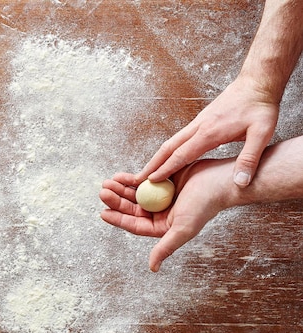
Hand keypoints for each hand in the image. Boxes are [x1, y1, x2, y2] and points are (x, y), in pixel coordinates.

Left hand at [100, 158, 232, 271]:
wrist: (221, 180)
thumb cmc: (205, 205)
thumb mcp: (183, 229)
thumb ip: (166, 247)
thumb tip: (152, 268)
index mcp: (163, 227)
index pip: (134, 225)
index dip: (118, 219)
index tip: (103, 212)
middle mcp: (160, 213)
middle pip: (131, 208)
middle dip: (116, 200)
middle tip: (103, 191)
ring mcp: (160, 196)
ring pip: (134, 193)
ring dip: (120, 188)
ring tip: (107, 182)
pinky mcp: (163, 180)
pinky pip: (142, 180)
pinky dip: (130, 179)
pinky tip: (120, 176)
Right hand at [137, 76, 278, 186]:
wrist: (257, 82)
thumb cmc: (260, 107)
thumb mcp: (262, 133)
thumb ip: (250, 158)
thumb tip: (240, 182)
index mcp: (209, 132)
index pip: (181, 154)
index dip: (165, 169)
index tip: (151, 180)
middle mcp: (198, 127)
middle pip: (168, 148)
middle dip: (152, 164)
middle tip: (137, 178)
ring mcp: (198, 123)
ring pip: (171, 142)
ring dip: (157, 158)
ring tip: (148, 171)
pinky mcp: (201, 122)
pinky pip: (179, 139)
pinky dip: (168, 151)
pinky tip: (168, 158)